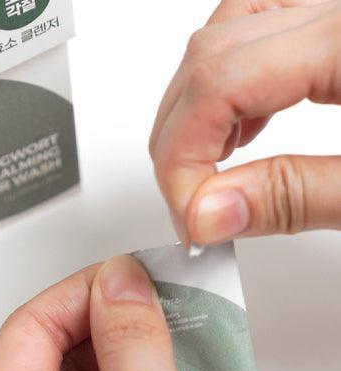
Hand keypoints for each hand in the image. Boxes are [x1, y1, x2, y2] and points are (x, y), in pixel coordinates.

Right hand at [150, 0, 340, 245]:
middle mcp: (334, 10)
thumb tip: (210, 213)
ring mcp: (330, 11)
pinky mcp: (330, 27)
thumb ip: (297, 196)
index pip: (220, 83)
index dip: (182, 157)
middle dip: (179, 144)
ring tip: (204, 174)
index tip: (189, 217)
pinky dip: (228, 88)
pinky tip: (238, 132)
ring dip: (196, 112)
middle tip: (191, 209)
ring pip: (223, 36)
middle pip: (209, 56)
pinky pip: (257, 34)